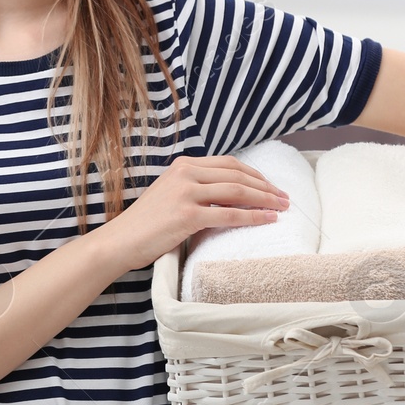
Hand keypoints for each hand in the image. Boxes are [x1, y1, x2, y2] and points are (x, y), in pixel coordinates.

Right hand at [96, 154, 290, 270]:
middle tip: (285, 197)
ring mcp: (186, 193)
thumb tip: (228, 195)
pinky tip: (267, 220)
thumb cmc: (145, 224)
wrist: (119, 241)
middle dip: (266, 186)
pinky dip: (253, 216)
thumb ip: (195, 188)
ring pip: (237, 192)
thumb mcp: (170, 194)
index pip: (229, 164)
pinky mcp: (187, 215)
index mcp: (183, 165)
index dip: (255, 174)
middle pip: (238, 175)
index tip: (271, 186)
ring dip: (265, 199)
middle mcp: (186, 173)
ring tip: (282, 208)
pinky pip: (229, 214)